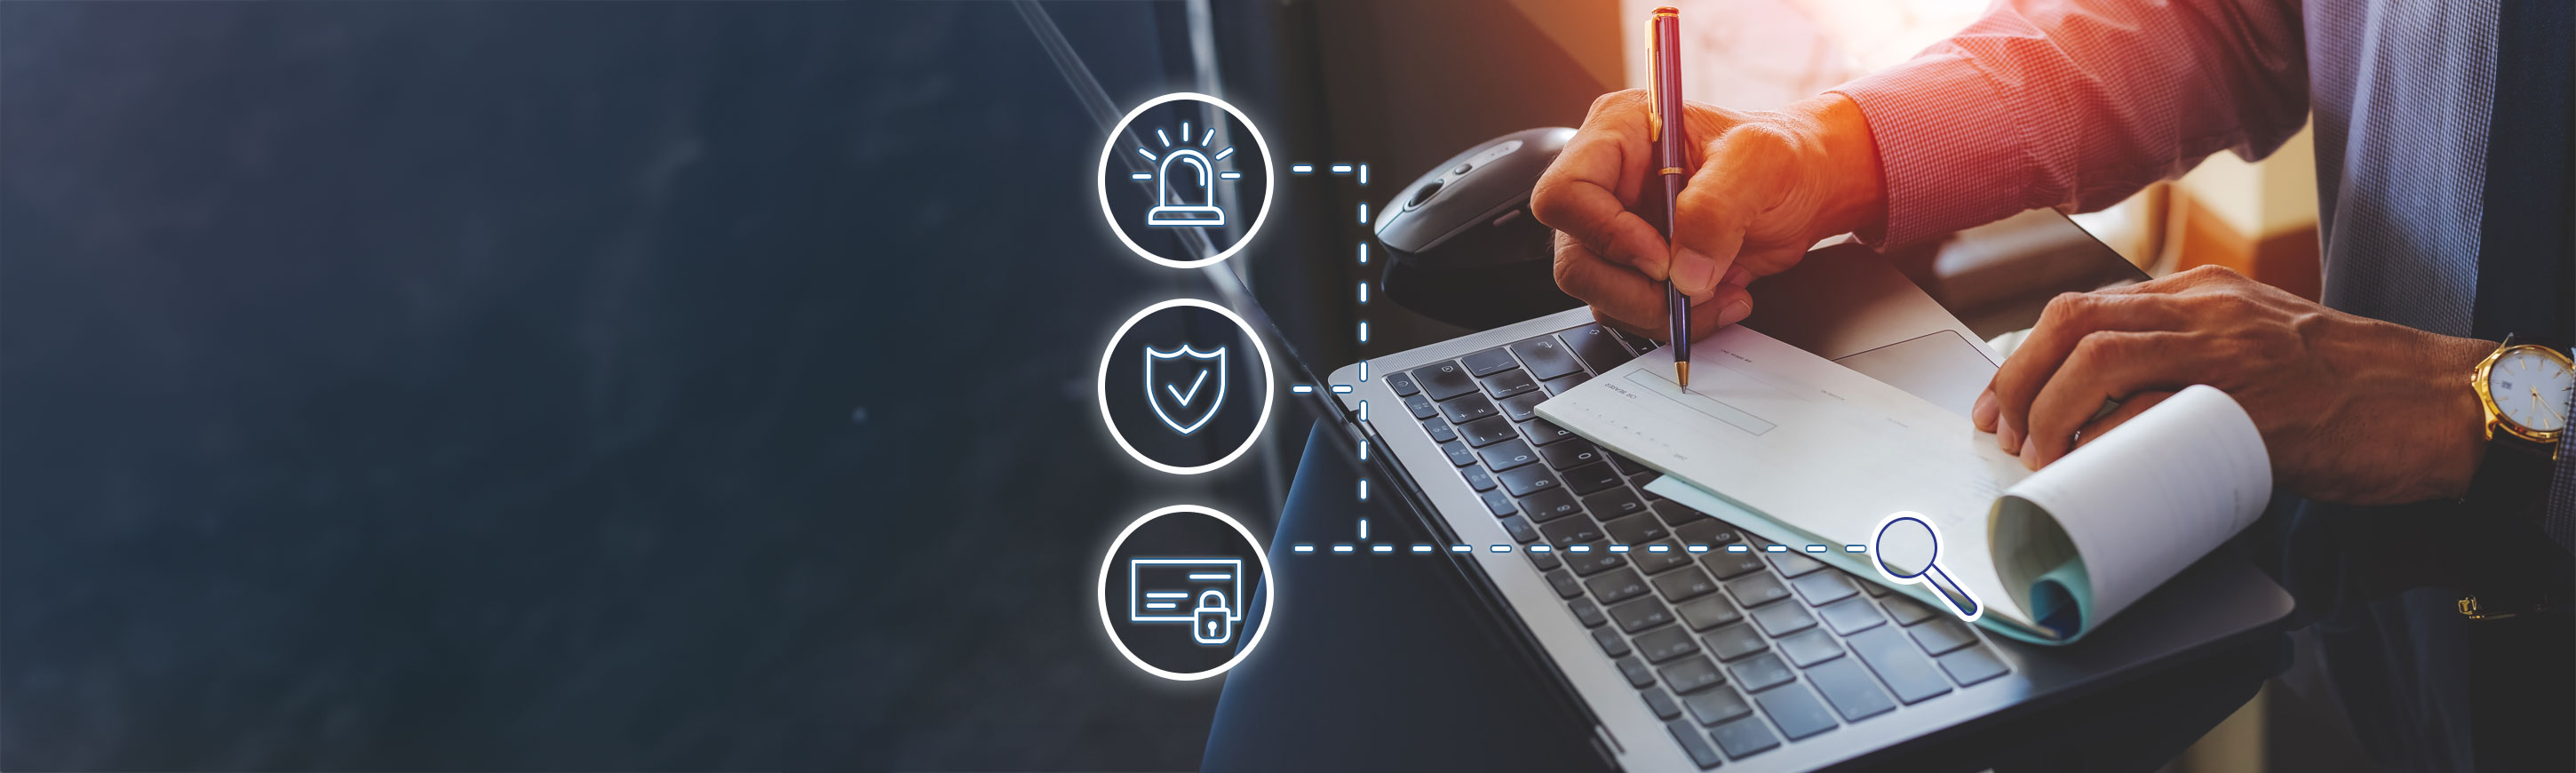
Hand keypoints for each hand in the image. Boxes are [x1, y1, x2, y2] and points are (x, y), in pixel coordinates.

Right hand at [1531, 90, 1885, 340]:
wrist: (1808, 189)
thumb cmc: (1783, 156)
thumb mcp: (1760, 160)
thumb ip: (1717, 207)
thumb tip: (1684, 274)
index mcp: (1619, 133)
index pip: (1568, 194)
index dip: (1605, 235)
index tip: (1662, 259)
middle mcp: (1607, 182)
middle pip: (1575, 257)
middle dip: (1634, 290)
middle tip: (1691, 291)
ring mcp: (1616, 228)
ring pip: (1599, 293)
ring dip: (1658, 310)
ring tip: (1718, 294)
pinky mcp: (1634, 267)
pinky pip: (1630, 310)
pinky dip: (1674, 320)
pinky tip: (1717, 298)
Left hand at [1972, 265, 2493, 504]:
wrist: (2434, 404)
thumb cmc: (2347, 390)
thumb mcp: (2257, 351)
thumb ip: (2195, 363)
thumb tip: (2119, 420)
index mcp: (2203, 293)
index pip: (2087, 307)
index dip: (2028, 356)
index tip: (2003, 401)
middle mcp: (2205, 307)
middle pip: (2073, 321)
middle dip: (2018, 377)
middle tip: (1999, 430)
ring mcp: (2226, 345)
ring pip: (2097, 352)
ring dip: (2046, 406)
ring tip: (2036, 453)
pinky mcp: (2249, 396)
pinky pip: (2151, 401)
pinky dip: (2102, 432)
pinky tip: (2084, 461)